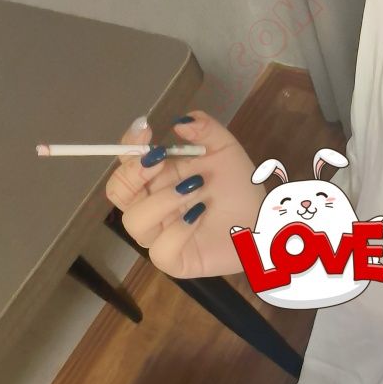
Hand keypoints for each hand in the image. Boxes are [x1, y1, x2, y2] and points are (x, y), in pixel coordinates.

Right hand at [105, 111, 264, 277]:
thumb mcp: (226, 150)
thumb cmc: (240, 188)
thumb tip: (180, 123)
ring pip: (135, 222)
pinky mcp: (175, 260)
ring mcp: (160, 235)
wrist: (264, 222)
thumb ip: (206, 129)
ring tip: (195, 189)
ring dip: (162, 201)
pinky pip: (160, 251)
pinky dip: (178, 232)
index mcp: (157, 178)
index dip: (128, 146)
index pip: (125, 163)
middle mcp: (152, 206)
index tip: (146, 131)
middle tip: (160, 162)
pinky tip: (199, 216)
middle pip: (118, 193)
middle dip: (133, 174)